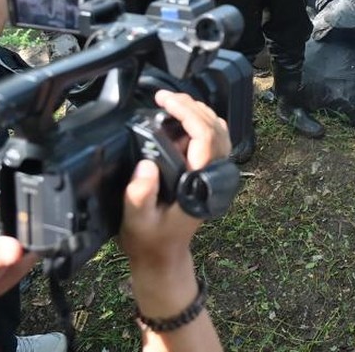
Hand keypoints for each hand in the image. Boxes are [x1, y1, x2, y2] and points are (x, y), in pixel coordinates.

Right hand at [120, 90, 230, 264]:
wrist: (162, 257)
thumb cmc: (149, 241)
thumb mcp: (136, 221)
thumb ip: (140, 196)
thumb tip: (146, 164)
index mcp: (199, 185)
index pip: (206, 137)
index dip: (188, 113)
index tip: (165, 101)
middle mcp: (212, 177)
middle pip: (216, 128)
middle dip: (192, 106)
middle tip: (164, 97)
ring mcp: (213, 174)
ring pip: (218, 132)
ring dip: (197, 112)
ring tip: (170, 103)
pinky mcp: (207, 173)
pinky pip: (211, 141)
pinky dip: (198, 124)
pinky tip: (177, 121)